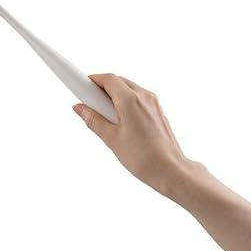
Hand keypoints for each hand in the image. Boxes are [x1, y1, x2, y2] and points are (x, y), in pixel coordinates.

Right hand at [73, 73, 189, 195]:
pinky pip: (138, 97)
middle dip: (102, 87)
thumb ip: (93, 120)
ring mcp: (153, 102)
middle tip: (90, 102)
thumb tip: (79, 109)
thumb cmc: (144, 158)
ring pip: (129, 88)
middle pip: (118, 81)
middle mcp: (144, 96)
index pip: (108, 78)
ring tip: (105, 115)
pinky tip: (120, 119)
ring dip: (114, 94)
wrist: (171, 171)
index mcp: (130, 101)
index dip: (92, 80)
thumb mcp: (111, 139)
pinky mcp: (158, 109)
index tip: (81, 84)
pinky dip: (126, 100)